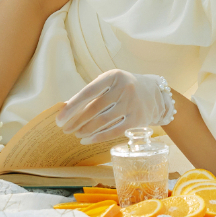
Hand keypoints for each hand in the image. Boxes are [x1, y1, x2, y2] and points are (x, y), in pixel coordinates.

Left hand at [55, 69, 174, 143]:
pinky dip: (97, 137)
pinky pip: (113, 131)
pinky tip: (87, 140)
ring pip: (102, 121)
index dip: (72, 106)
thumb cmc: (124, 88)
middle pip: (94, 108)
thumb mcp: (111, 83)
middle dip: (76, 121)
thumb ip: (92, 93)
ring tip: (76, 134)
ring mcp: (132, 104)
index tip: (59, 118)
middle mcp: (125, 88)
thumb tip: (67, 109)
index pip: (88, 91)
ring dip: (85, 130)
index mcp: (114, 76)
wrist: (155, 93)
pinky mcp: (137, 120)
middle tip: (65, 129)